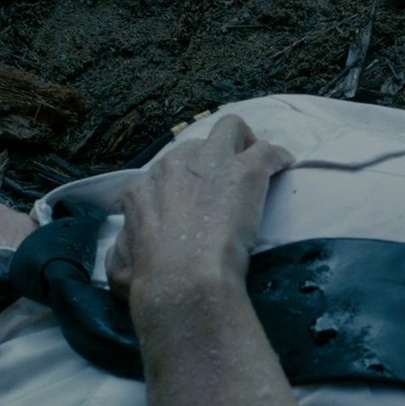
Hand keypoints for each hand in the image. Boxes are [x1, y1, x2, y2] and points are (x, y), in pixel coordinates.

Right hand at [105, 115, 292, 309]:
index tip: (194, 197)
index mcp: (143, 187)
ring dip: (242, 144)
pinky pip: (266, 151)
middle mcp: (173, 165)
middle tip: (226, 180)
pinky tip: (283, 165)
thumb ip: (123, 251)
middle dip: (211, 158)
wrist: (182, 275)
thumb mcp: (121, 264)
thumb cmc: (150, 277)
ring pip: (230, 129)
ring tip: (255, 163)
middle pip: (196, 146)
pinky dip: (276, 157)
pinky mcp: (245, 170)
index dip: (183, 183)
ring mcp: (211, 162)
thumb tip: (127, 249)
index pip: (165, 171)